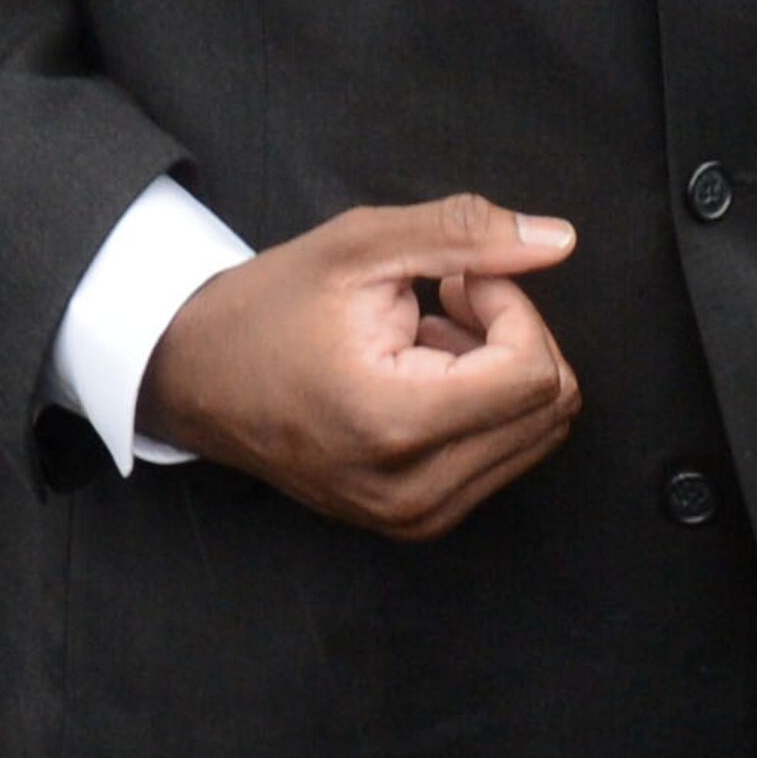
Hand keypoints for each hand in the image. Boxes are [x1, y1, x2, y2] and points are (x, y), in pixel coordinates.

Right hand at [137, 194, 580, 537]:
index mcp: (395, 425)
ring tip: (427, 335)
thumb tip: (559, 240)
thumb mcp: (360, 246)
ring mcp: (416, 517)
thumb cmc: (268, 308)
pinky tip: (424, 372)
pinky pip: (503, 457)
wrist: (196, 378)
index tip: (459, 278)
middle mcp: (413, 491)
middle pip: (549, 407)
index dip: (513, 306)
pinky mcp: (417, 521)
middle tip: (446, 298)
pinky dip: (484, 405)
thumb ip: (465, 235)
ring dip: (501, 370)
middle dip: (513, 335)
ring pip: (537, 433)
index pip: (535, 374)